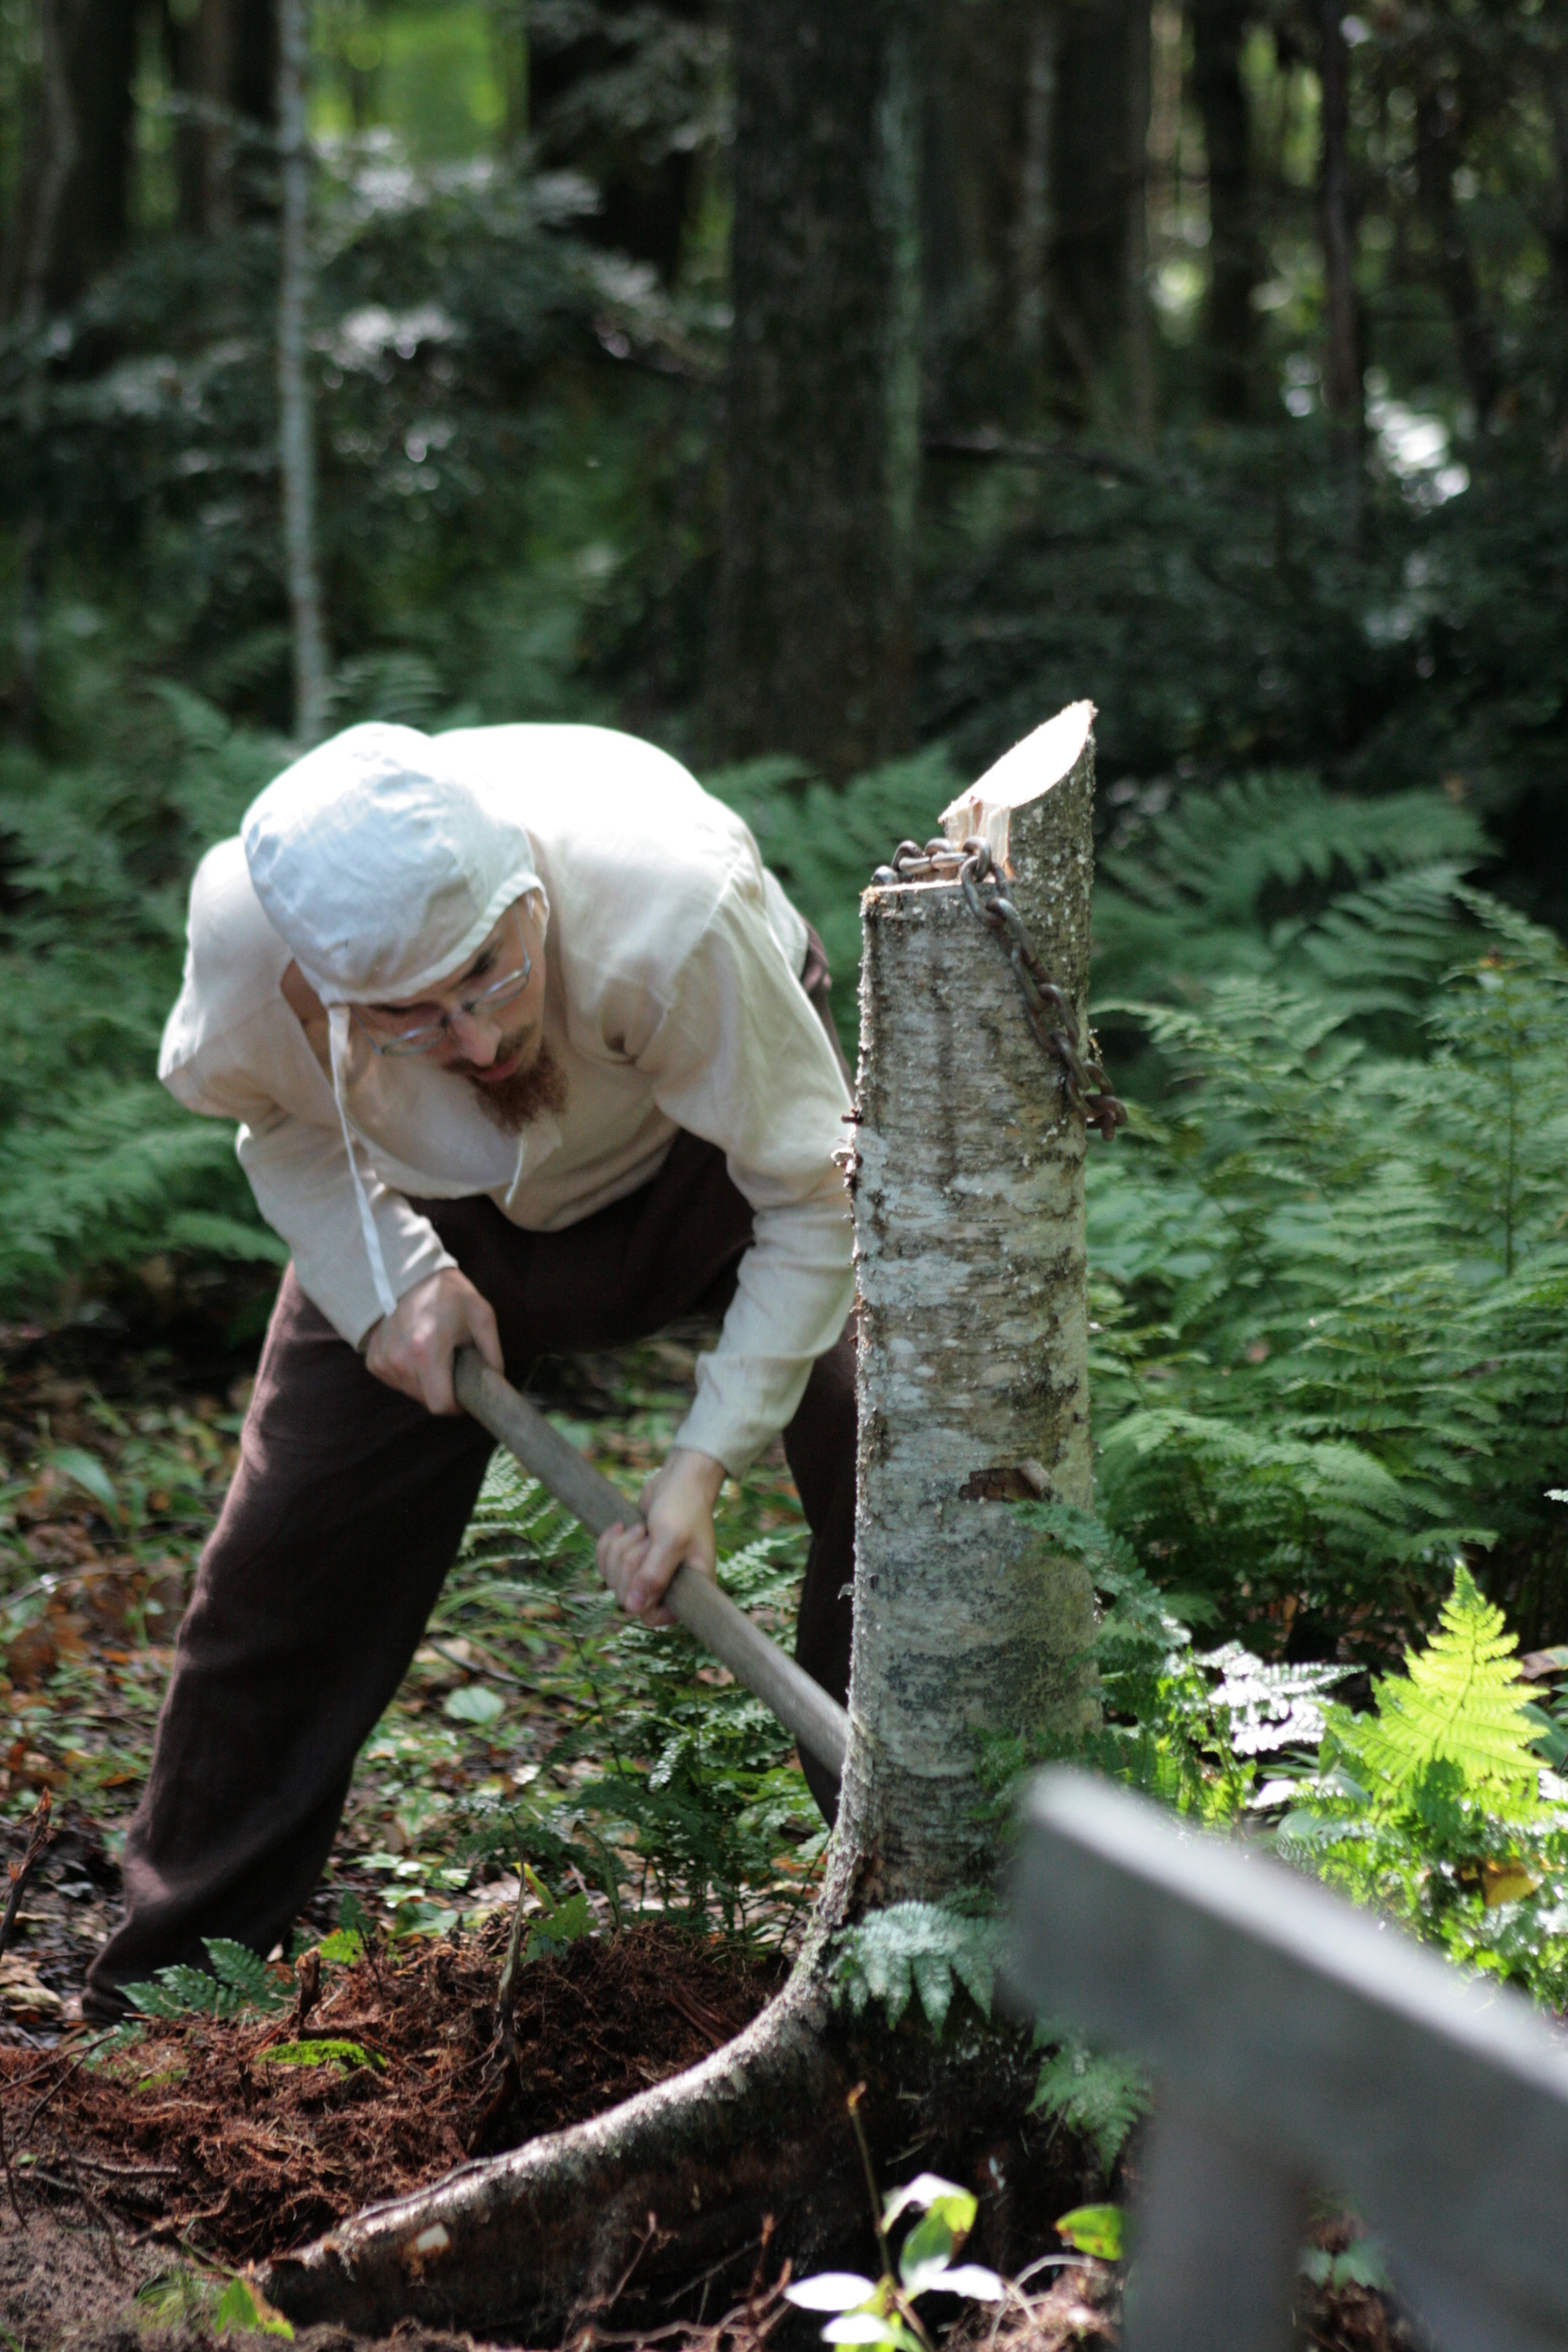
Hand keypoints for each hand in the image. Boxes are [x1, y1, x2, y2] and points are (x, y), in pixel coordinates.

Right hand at [364, 1267, 501, 1414]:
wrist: (404, 1272)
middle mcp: (400, 1360)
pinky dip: (408, 1372)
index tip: (463, 1393)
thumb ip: (492, 1354)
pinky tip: (414, 1349)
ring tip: (432, 1352)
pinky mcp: (373, 1360)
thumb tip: (495, 1383)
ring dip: (425, 1381)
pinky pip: (396, 1379)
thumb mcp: (481, 1316)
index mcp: (427, 1351)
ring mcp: (383, 1361)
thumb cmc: (447, 1293)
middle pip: (426, 1400)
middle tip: (451, 1365)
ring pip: (410, 1391)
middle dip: (442, 1389)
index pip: (441, 1405)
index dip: (456, 1405)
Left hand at [596, 1447, 724, 1625]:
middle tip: (647, 1536)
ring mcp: (647, 1574)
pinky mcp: (631, 1559)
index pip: (653, 1617)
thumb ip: (654, 1575)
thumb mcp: (671, 1539)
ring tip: (641, 1528)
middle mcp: (668, 1587)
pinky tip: (620, 1526)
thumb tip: (632, 1609)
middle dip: (629, 1561)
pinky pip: (605, 1565)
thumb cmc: (683, 1507)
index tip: (646, 1566)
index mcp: (689, 1590)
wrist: (679, 1479)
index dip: (641, 1596)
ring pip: (613, 1580)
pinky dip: (608, 1544)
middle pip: (627, 1595)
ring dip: (619, 1549)